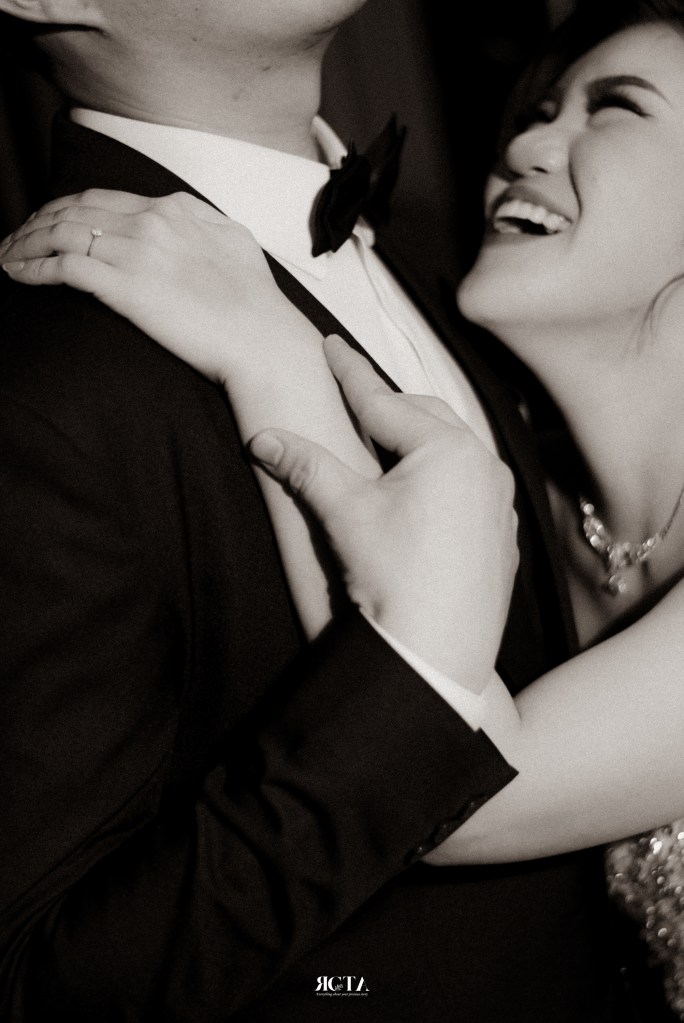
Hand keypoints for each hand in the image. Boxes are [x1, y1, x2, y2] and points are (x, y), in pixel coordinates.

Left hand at [0, 190, 295, 385]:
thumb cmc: (256, 303)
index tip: (47, 222)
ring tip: (6, 257)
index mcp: (175, 209)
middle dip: (35, 222)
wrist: (262, 339)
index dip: (65, 207)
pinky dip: (32, 267)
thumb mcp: (236, 244)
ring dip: (25, 243)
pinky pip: (63, 268)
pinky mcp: (124, 288)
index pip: (102, 198)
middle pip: (73, 209)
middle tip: (15, 238)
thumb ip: (204, 223)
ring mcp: (135, 252)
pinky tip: (16, 275)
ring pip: (60, 233)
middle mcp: (151, 222)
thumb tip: (185, 217)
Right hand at [250, 336, 518, 689]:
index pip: (383, 400)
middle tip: (354, 394)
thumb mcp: (344, 513)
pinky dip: (441, 477)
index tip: (329, 343)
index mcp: (446, 449)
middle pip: (425, 417)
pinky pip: (471, 486)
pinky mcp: (502, 534)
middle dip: (387, 405)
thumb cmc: (393, 578)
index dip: (349, 372)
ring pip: (452, 451)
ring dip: (417, 440)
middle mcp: (484, 466)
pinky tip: (421, 494)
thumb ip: (306, 466)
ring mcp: (500, 502)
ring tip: (385, 442)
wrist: (435, 655)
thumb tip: (262, 438)